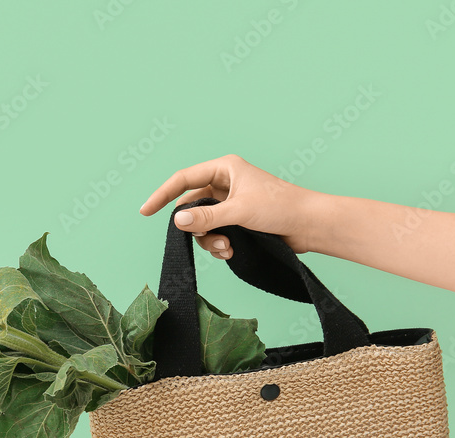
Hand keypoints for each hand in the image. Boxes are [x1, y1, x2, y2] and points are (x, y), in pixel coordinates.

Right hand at [139, 154, 321, 259]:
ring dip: (210, 240)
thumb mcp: (240, 211)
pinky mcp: (238, 220)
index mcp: (225, 169)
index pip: (183, 179)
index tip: (145, 211)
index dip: (162, 195)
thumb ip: (207, 217)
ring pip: (202, 224)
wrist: (310, 225)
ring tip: (227, 248)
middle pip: (192, 206)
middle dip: (196, 227)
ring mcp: (231, 203)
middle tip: (205, 237)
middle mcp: (225, 183)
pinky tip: (232, 251)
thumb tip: (178, 221)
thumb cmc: (281, 208)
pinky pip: (215, 233)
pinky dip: (219, 244)